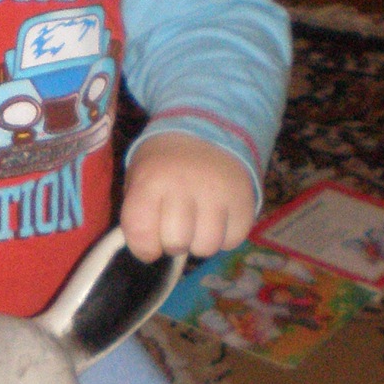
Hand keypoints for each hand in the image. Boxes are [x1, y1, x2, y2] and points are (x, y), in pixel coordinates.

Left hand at [120, 133, 256, 262]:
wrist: (206, 131)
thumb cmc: (165, 165)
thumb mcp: (138, 179)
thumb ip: (138, 215)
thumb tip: (148, 251)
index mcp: (151, 180)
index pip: (141, 233)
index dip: (143, 247)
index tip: (148, 243)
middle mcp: (185, 186)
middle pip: (176, 244)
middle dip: (172, 243)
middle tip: (175, 226)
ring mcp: (218, 193)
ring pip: (206, 247)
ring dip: (198, 242)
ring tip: (197, 224)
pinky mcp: (244, 200)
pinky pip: (232, 240)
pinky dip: (224, 237)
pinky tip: (217, 220)